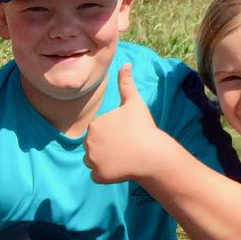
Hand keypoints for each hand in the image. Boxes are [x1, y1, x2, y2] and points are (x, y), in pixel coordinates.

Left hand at [84, 64, 165, 183]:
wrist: (152, 154)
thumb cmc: (143, 127)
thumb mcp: (134, 103)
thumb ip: (126, 83)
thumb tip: (125, 63)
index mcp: (94, 125)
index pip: (98, 131)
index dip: (112, 133)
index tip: (125, 134)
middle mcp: (88, 143)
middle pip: (94, 146)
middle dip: (106, 147)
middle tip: (125, 146)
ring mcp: (92, 161)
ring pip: (94, 161)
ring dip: (105, 160)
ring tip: (123, 157)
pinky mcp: (98, 176)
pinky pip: (98, 175)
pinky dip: (107, 174)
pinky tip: (120, 168)